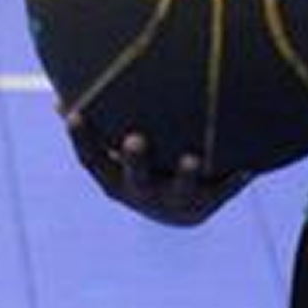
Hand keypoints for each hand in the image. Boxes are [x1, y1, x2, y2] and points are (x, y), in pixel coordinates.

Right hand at [63, 110, 244, 225]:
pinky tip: (249, 167)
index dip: (82, 138)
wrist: (181, 210)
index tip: (75, 112)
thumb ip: (94, 128)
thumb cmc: (142, 167)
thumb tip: (59, 96)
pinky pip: (224, 191)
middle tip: (136, 139)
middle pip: (136, 179)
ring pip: (181, 190)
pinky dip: (235, 180)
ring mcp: (176, 202)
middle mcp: (142, 194)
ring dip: (187, 174)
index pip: (92, 160)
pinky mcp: (209, 203)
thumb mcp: (113, 154)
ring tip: (193, 157)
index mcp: (114, 181)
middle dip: (135, 161)